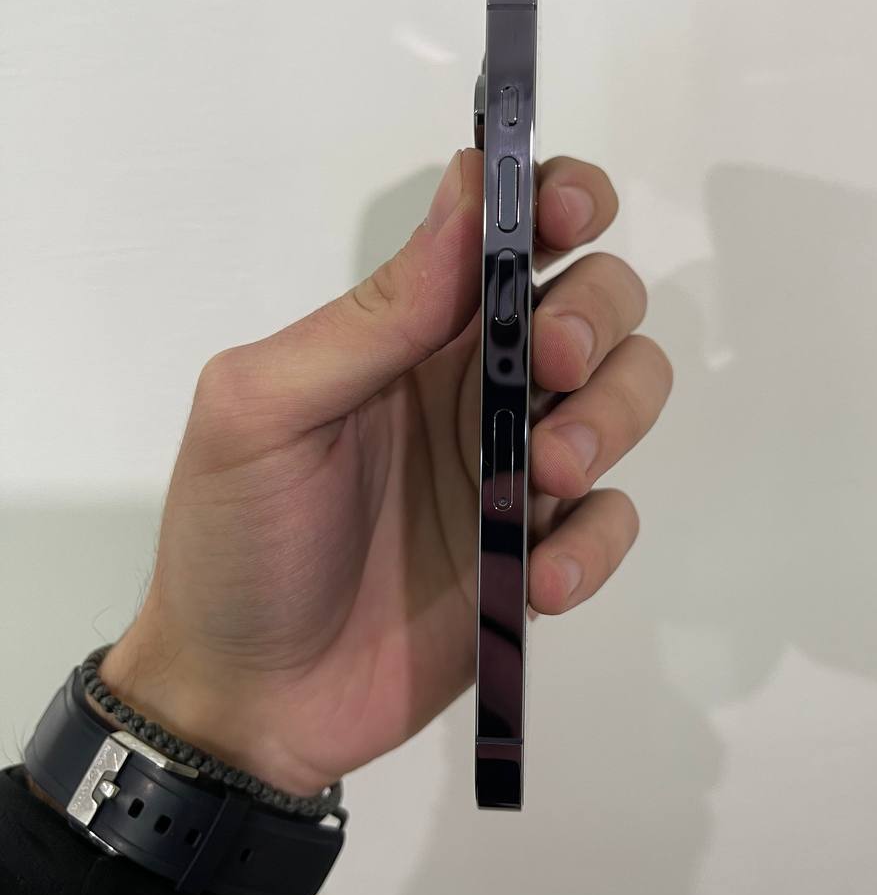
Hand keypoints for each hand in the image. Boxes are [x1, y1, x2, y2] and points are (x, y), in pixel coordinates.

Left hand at [101, 150, 671, 793]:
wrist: (244, 696)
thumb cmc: (233, 541)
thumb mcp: (264, 411)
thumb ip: (368, 316)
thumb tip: (465, 197)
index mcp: (407, 333)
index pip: (505, 231)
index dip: (556, 199)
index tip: (569, 213)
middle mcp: (474, 385)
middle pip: (595, 301)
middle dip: (595, 315)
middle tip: (549, 364)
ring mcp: (513, 471)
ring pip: (626, 395)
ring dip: (611, 418)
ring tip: (549, 475)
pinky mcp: (536, 554)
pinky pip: (612, 522)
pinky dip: (596, 542)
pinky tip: (538, 580)